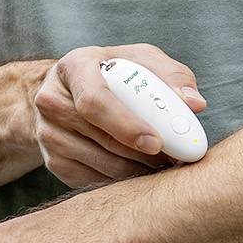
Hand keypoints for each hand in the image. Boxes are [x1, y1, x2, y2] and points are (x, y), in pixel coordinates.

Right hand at [33, 43, 205, 187]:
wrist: (71, 90)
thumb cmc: (115, 72)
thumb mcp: (142, 61)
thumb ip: (172, 77)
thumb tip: (194, 104)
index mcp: (74, 67)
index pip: (95, 101)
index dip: (127, 124)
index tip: (158, 142)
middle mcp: (52, 100)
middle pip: (98, 136)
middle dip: (140, 153)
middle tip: (173, 160)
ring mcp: (48, 134)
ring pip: (97, 162)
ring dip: (135, 170)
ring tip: (164, 166)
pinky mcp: (53, 161)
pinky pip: (91, 179)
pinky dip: (120, 181)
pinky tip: (141, 174)